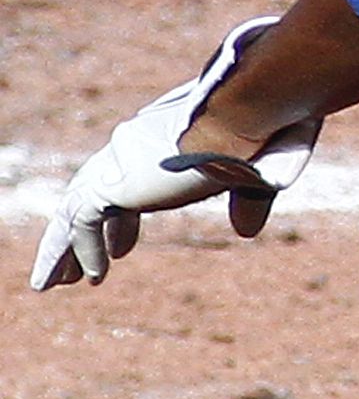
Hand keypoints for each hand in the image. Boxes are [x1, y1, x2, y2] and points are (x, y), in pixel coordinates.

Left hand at [30, 18, 321, 289]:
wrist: (245, 116)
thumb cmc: (263, 128)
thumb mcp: (260, 170)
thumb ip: (249, 198)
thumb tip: (246, 231)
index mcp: (164, 136)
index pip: (130, 176)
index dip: (122, 217)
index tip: (123, 248)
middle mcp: (134, 145)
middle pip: (92, 191)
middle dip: (87, 232)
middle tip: (81, 268)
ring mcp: (120, 163)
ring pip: (76, 209)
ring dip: (64, 248)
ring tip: (54, 281)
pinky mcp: (114, 184)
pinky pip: (85, 224)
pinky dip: (84, 251)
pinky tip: (92, 277)